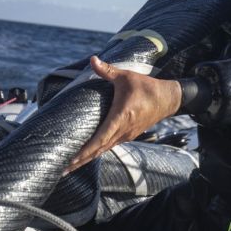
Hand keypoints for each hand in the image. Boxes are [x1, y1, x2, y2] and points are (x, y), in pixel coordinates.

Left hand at [66, 56, 181, 172]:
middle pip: (98, 150)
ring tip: (71, 166)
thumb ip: (108, 71)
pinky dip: (98, 151)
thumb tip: (93, 60)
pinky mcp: (129, 134)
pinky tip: (89, 154)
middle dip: (80, 160)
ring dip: (88, 158)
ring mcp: (127, 134)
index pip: (100, 139)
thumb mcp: (126, 76)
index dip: (85, 151)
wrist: (168, 98)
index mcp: (121, 117)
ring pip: (104, 150)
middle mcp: (123, 130)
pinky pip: (110, 145)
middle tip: (62, 170)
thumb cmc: (147, 87)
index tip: (71, 159)